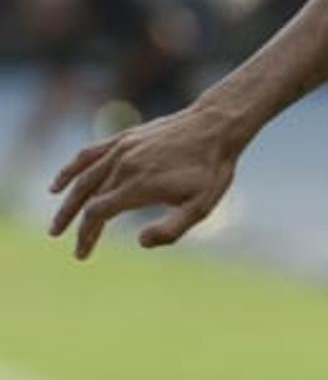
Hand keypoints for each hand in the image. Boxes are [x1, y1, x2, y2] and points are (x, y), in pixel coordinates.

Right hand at [48, 104, 246, 258]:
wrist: (218, 125)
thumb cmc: (212, 169)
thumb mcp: (201, 206)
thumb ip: (171, 230)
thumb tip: (139, 242)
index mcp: (138, 185)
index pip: (96, 214)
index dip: (85, 236)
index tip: (82, 254)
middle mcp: (124, 166)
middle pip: (87, 198)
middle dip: (73, 223)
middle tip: (62, 241)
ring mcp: (122, 149)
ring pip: (83, 178)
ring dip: (67, 201)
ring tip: (57, 223)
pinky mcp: (125, 137)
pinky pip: (89, 154)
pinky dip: (70, 169)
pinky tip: (58, 184)